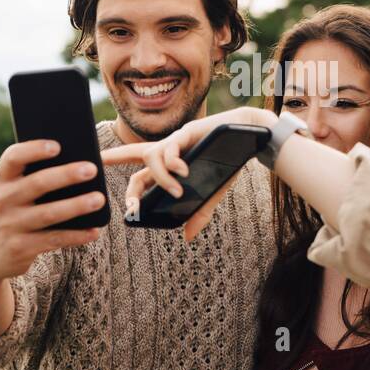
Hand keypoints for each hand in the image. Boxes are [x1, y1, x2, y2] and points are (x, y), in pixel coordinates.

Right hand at [0, 139, 106, 284]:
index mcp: (1, 180)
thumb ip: (32, 178)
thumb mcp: (10, 193)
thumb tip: (77, 164)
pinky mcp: (20, 248)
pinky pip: (53, 239)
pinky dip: (76, 235)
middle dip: (66, 175)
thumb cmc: (10, 212)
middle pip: (37, 183)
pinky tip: (94, 231)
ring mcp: (10, 225)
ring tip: (99, 199)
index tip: (57, 146)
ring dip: (76, 205)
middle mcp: (2, 200)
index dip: (33, 150)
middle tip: (92, 169)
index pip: (12, 158)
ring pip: (48, 213)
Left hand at [100, 107, 275, 240]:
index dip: (127, 183)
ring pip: (151, 156)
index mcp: (169, 164)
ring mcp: (176, 141)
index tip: (123, 202)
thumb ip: (198, 214)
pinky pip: (171, 146)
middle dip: (126, 180)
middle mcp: (168, 151)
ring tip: (177, 192)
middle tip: (131, 206)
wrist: (245, 137)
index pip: (140, 170)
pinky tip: (183, 171)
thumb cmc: (226, 161)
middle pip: (136, 159)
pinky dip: (173, 162)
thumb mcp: (211, 193)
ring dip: (161, 179)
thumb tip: (187, 237)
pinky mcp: (187, 132)